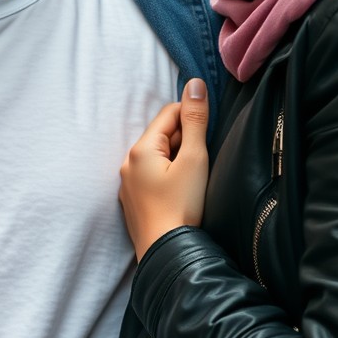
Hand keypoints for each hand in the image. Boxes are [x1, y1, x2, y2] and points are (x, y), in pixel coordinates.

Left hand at [120, 78, 209, 260]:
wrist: (167, 252)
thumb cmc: (182, 206)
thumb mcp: (194, 158)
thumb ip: (195, 120)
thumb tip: (194, 84)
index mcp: (141, 149)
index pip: (169, 113)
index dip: (192, 116)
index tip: (208, 133)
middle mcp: (128, 163)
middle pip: (162, 135)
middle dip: (185, 140)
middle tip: (202, 163)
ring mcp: (128, 185)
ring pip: (158, 157)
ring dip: (178, 159)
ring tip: (193, 181)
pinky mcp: (134, 202)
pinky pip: (153, 177)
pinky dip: (169, 176)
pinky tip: (181, 193)